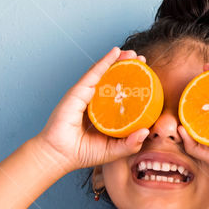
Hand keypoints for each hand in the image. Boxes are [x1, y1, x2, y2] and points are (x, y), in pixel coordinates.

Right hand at [33, 47, 151, 172]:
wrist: (59, 155)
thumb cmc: (84, 153)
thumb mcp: (114, 151)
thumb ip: (131, 143)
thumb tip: (146, 131)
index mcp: (105, 113)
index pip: (120, 94)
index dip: (134, 84)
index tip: (149, 78)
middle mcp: (95, 101)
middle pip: (113, 79)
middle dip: (128, 68)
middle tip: (143, 61)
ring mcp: (86, 95)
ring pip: (105, 72)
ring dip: (119, 60)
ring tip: (133, 53)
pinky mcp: (77, 92)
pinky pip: (94, 73)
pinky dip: (105, 61)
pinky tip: (115, 52)